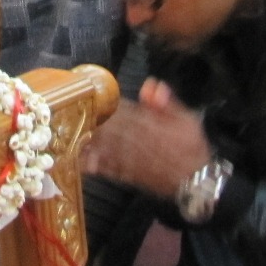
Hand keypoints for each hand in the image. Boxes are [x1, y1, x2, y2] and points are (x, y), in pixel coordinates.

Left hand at [81, 78, 211, 198]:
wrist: (198, 180)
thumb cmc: (192, 148)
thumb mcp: (187, 119)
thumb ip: (167, 103)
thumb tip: (151, 85)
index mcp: (150, 124)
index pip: (123, 111)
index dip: (105, 105)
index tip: (89, 98)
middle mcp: (137, 141)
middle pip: (108, 128)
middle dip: (89, 122)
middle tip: (68, 116)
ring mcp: (132, 160)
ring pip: (105, 148)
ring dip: (86, 143)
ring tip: (67, 137)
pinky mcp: (129, 175)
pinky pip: (108, 169)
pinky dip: (95, 166)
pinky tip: (81, 163)